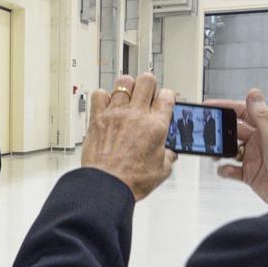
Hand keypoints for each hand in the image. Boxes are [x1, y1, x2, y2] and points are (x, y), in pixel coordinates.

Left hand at [81, 73, 176, 200]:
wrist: (107, 186)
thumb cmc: (132, 180)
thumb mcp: (162, 170)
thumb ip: (168, 156)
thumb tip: (169, 153)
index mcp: (156, 126)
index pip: (167, 95)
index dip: (167, 96)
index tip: (164, 101)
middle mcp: (136, 115)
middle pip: (147, 80)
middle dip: (149, 85)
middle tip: (146, 95)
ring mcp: (116, 114)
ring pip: (124, 82)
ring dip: (128, 88)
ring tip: (127, 98)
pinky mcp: (98, 118)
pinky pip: (99, 94)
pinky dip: (103, 97)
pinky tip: (107, 106)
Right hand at [209, 89, 267, 208]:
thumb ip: (262, 116)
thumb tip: (254, 93)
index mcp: (267, 129)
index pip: (244, 112)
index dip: (226, 107)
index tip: (209, 106)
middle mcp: (259, 141)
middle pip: (233, 130)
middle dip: (219, 130)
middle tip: (206, 133)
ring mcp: (254, 158)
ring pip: (230, 149)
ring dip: (220, 150)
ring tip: (213, 153)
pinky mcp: (250, 175)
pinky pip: (232, 169)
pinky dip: (225, 169)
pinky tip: (225, 170)